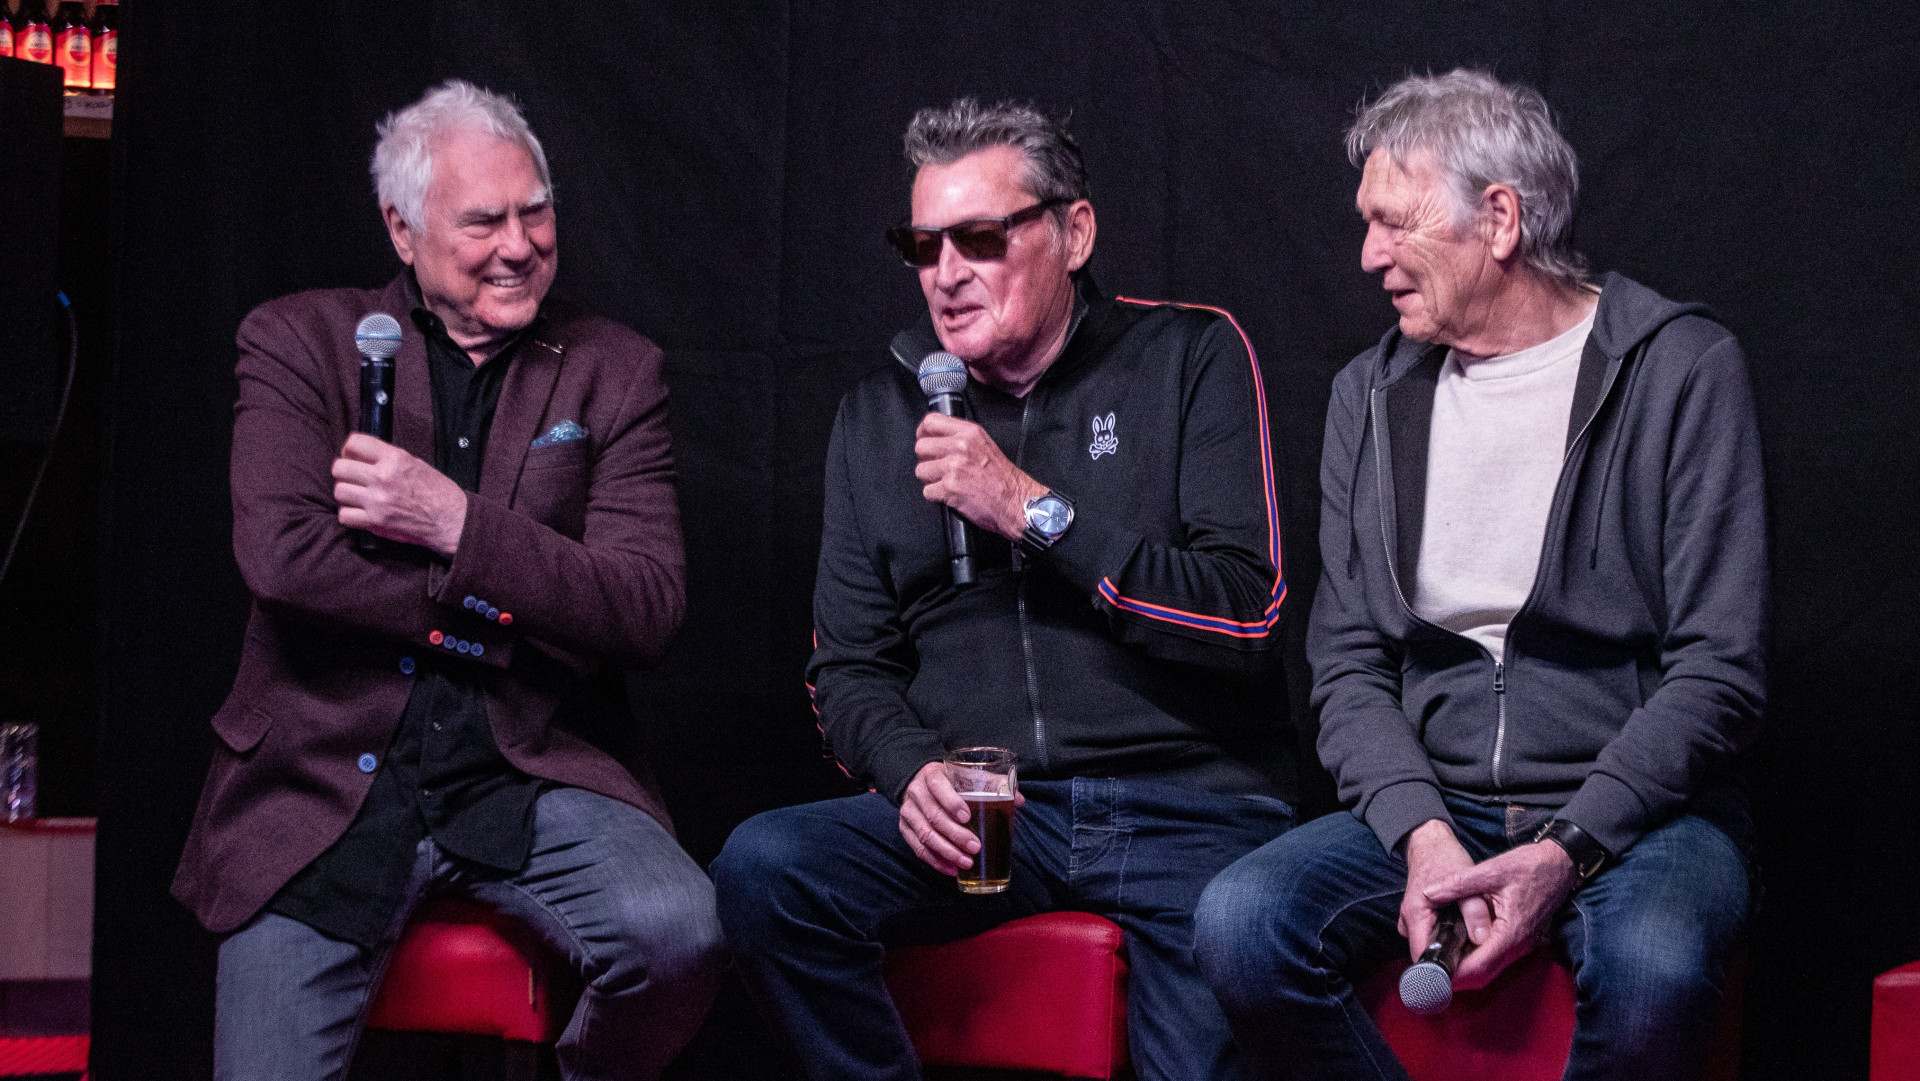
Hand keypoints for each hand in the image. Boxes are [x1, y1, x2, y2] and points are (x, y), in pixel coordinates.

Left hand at [332, 433, 467, 556]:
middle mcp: (383, 477)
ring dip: (347, 494)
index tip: (352, 456)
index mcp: (394, 459)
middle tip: (353, 478)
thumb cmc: (437, 492)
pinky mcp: (376, 521)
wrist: (451, 519)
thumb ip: (387, 458)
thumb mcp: (415, 464)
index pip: (354, 443)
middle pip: (340, 468)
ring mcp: (377, 500)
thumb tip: (362, 457)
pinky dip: (350, 515)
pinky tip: (360, 512)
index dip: (349, 450)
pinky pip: (344, 515)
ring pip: (339, 492)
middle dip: (344, 473)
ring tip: (358, 496)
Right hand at [898, 760, 1024, 875]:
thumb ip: (991, 783)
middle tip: (975, 846)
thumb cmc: (950, 781)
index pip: (938, 787)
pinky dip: (935, 861)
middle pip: (933, 816)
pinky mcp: (905, 828)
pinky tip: (951, 869)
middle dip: (955, 834)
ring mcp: (908, 812)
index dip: (951, 802)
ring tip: (966, 862)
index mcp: (932, 775)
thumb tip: (1018, 798)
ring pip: (924, 835)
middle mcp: (916, 793)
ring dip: (946, 851)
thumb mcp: (966, 775)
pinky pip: (918, 848)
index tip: (967, 817)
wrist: (921, 782)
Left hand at [914, 413, 1045, 540]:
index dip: (923, 432)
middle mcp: (960, 447)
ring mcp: (953, 467)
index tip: (924, 439)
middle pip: (921, 446)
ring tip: (948, 483)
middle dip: (926, 460)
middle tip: (938, 468)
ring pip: (921, 470)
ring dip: (930, 480)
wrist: (1016, 501)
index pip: (931, 421)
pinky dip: (936, 496)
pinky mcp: (949, 487)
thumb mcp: (985, 445)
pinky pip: (927, 491)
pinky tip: (951, 495)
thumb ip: (961, 437)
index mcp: (969, 433)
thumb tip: (937, 439)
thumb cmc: (1003, 478)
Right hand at [1400, 819, 1492, 960]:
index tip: (1461, 979)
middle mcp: (1408, 922)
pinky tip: (1463, 931)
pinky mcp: (1418, 921)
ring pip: (1430, 948)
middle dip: (1452, 962)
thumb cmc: (1445, 860)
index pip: (1423, 957)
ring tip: (1472, 942)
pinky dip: (1447, 940)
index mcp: (1416, 914)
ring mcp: (1411, 922)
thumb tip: (1484, 940)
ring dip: (1450, 950)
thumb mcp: (1467, 881)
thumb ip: (1475, 911)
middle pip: (1427, 956)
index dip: (1441, 972)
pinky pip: (1431, 939)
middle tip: (1477, 959)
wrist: (1430, 845)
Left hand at [1423, 840, 1578, 988]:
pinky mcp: (1522, 940)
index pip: (1479, 967)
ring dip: (1466, 968)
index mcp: (1512, 932)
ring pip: (1491, 969)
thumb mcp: (1490, 870)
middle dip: (1456, 976)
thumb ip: (1457, 883)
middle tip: (1429, 966)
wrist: (1560, 864)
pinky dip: (1478, 958)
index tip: (1430, 970)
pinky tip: (1461, 945)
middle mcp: (1519, 945)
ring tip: (1441, 956)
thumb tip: (1428, 892)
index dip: (1453, 972)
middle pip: (1484, 976)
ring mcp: (1523, 945)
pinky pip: (1498, 958)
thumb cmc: (1530, 866)